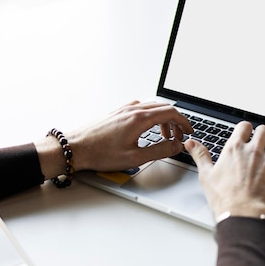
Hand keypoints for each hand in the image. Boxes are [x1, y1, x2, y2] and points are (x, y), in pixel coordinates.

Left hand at [40, 101, 192, 175]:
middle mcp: (132, 110)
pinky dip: (151, 117)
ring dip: (163, 119)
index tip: (189, 131)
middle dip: (175, 121)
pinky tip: (147, 129)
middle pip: (163, 108)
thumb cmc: (100, 153)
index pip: (170, 113)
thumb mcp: (135, 158)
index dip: (184, 122)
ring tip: (165, 135)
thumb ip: (160, 151)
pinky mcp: (117, 113)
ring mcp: (124, 109)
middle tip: (179, 136)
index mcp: (139, 119)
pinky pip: (140, 108)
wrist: (75, 148)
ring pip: (152, 107)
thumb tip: (176, 146)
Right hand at [185, 122, 264, 220]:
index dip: (246, 130)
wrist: (243, 215)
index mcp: (234, 149)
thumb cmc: (225, 198)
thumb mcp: (206, 175)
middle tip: (262, 141)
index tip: (246, 134)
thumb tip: (191, 144)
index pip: (244, 127)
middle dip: (263, 135)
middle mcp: (253, 151)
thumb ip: (200, 156)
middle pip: (263, 131)